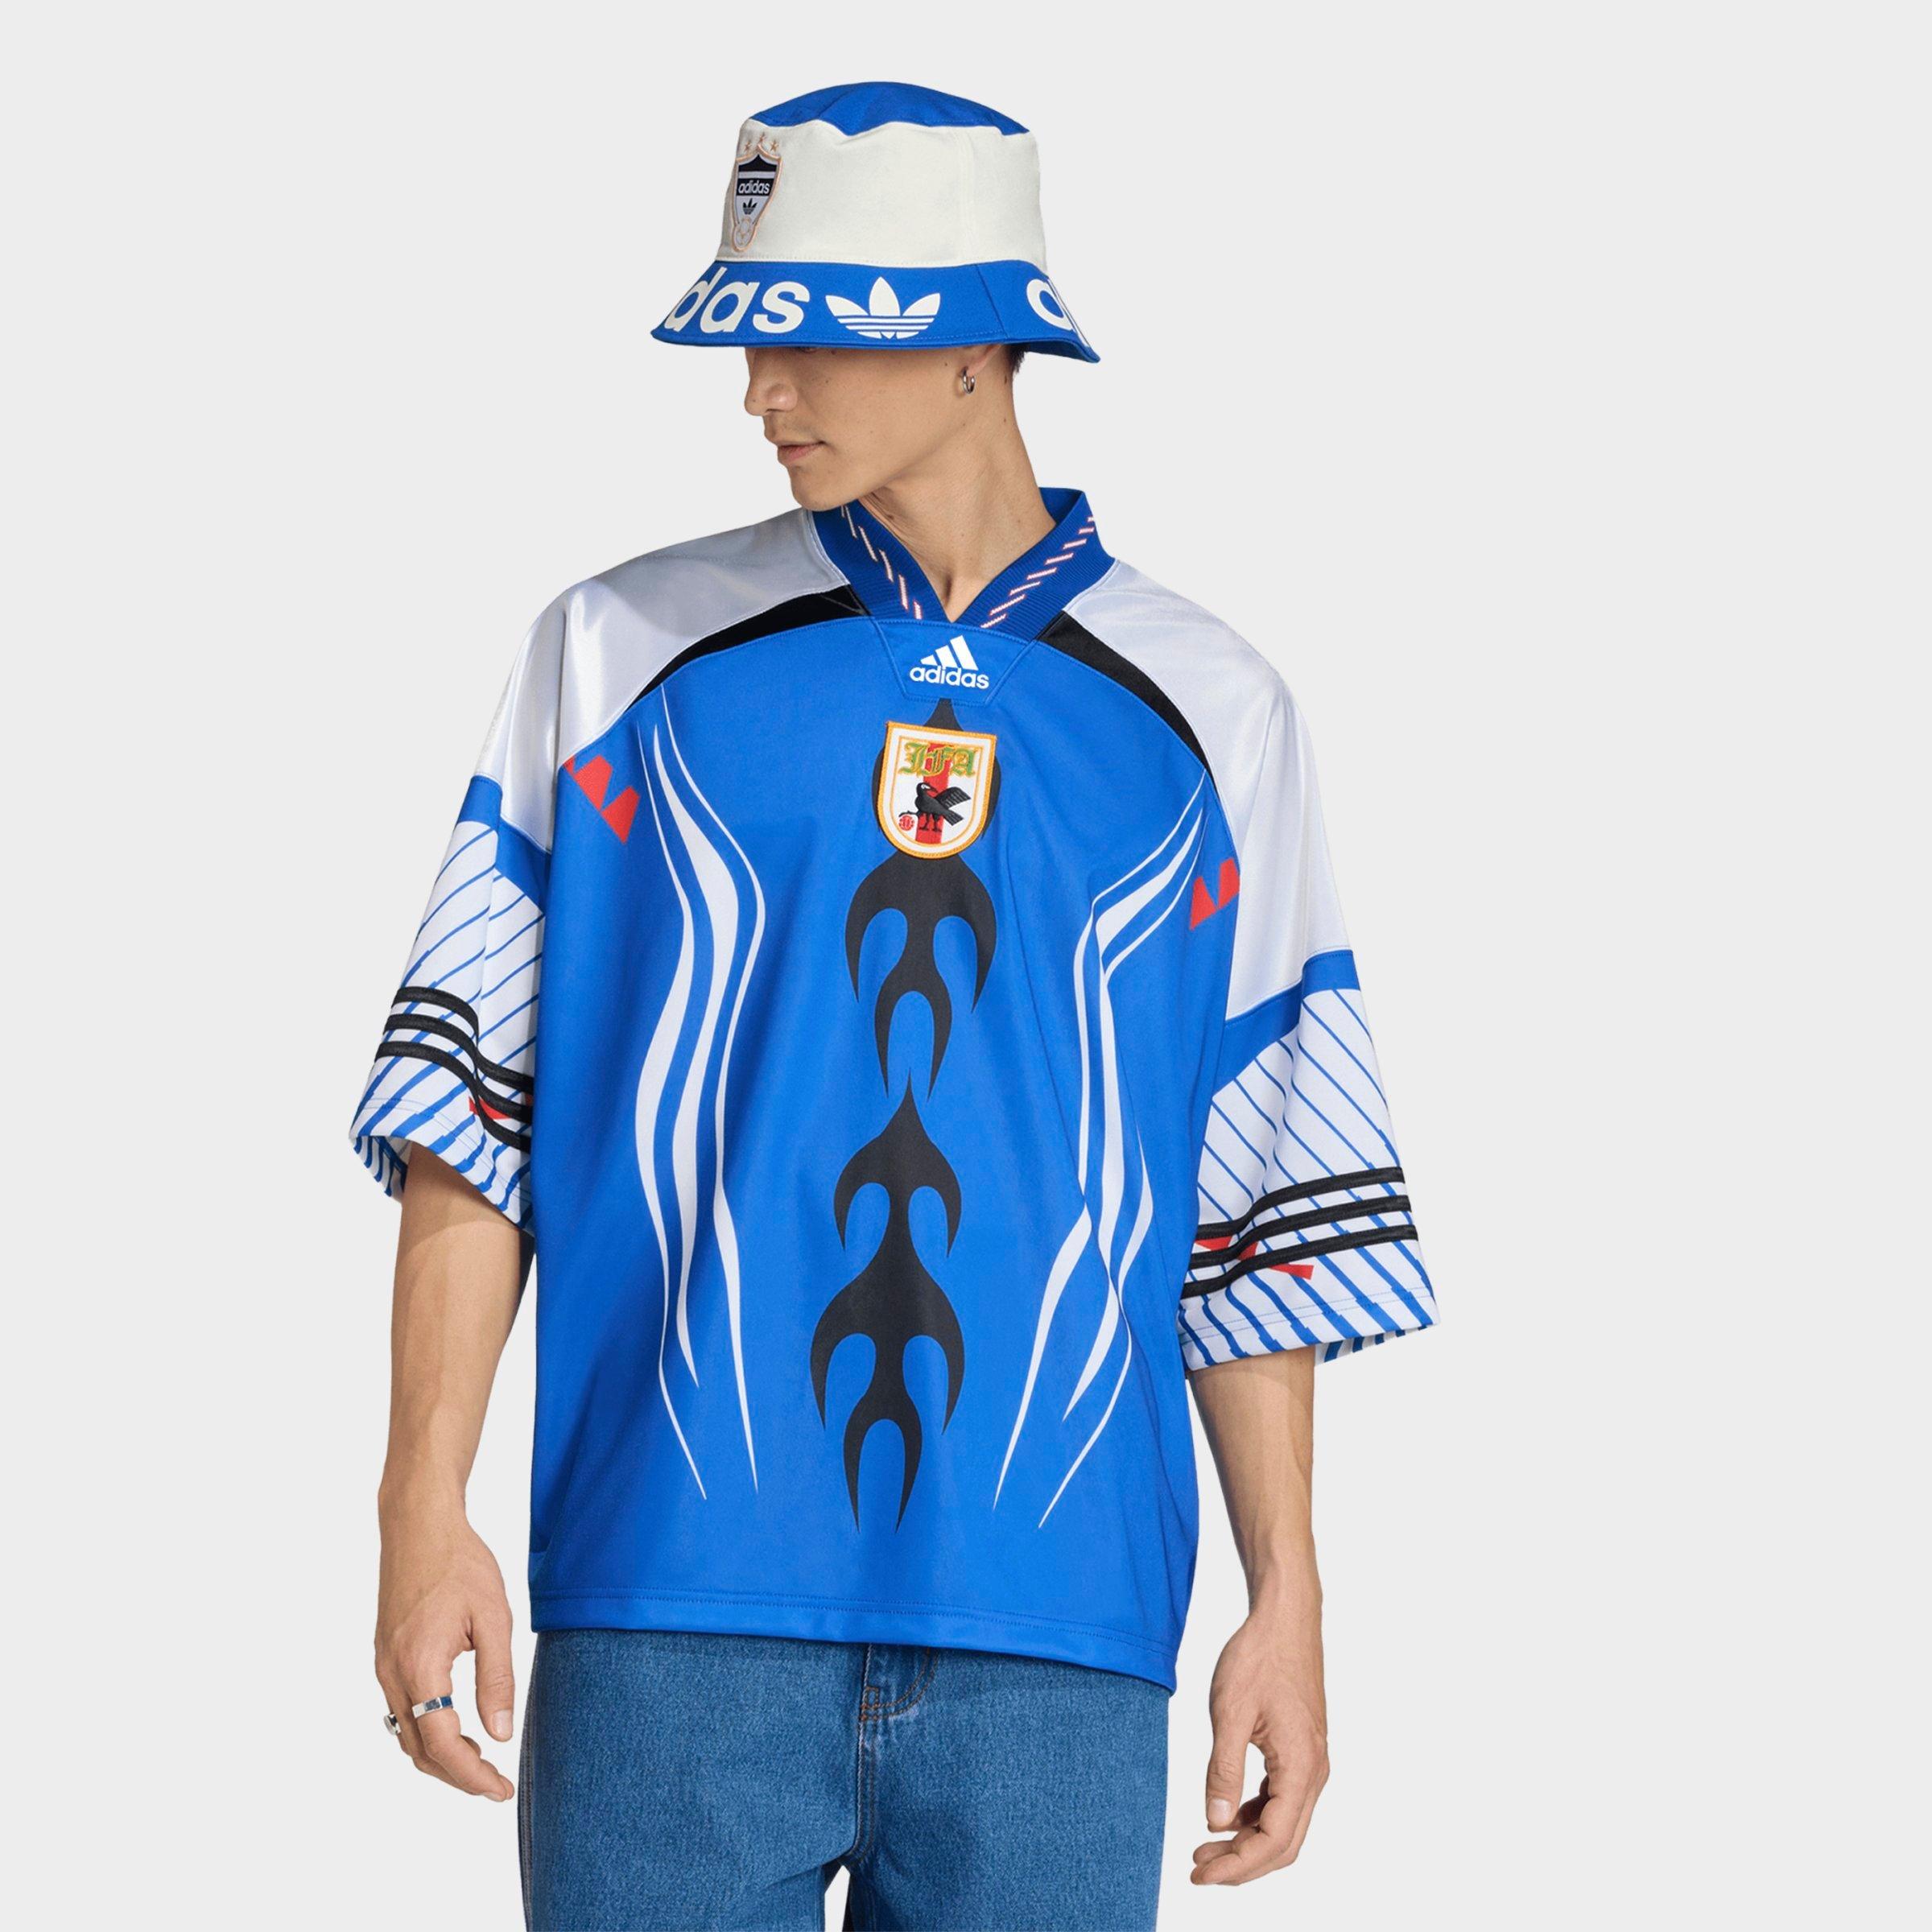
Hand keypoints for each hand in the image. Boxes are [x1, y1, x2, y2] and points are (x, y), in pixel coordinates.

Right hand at [375, 1495, 516, 1799]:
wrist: (418, 1526)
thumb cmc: (460, 1563)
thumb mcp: (493, 1617)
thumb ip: (497, 1678)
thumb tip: (501, 1734)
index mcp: (420, 1665)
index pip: (441, 1744)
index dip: (471, 1776)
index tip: (500, 1790)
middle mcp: (392, 1673)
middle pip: (418, 1750)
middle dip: (456, 1775)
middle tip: (495, 1784)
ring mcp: (383, 1666)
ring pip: (405, 1734)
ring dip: (439, 1757)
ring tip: (480, 1761)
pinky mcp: (384, 1656)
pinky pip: (401, 1711)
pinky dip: (426, 1731)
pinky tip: (455, 1727)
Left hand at [1191, 1600, 1328, 1885]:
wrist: (1284, 1618)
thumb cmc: (1259, 1657)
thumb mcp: (1230, 1712)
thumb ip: (1223, 1770)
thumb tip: (1215, 1823)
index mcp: (1302, 1768)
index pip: (1273, 1841)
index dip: (1237, 1866)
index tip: (1199, 1873)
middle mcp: (1315, 1772)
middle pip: (1283, 1843)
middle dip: (1241, 1864)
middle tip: (1198, 1868)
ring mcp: (1311, 1762)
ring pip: (1284, 1824)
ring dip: (1248, 1843)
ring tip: (1205, 1847)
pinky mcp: (1301, 1751)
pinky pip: (1282, 1800)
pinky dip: (1256, 1817)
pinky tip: (1228, 1815)